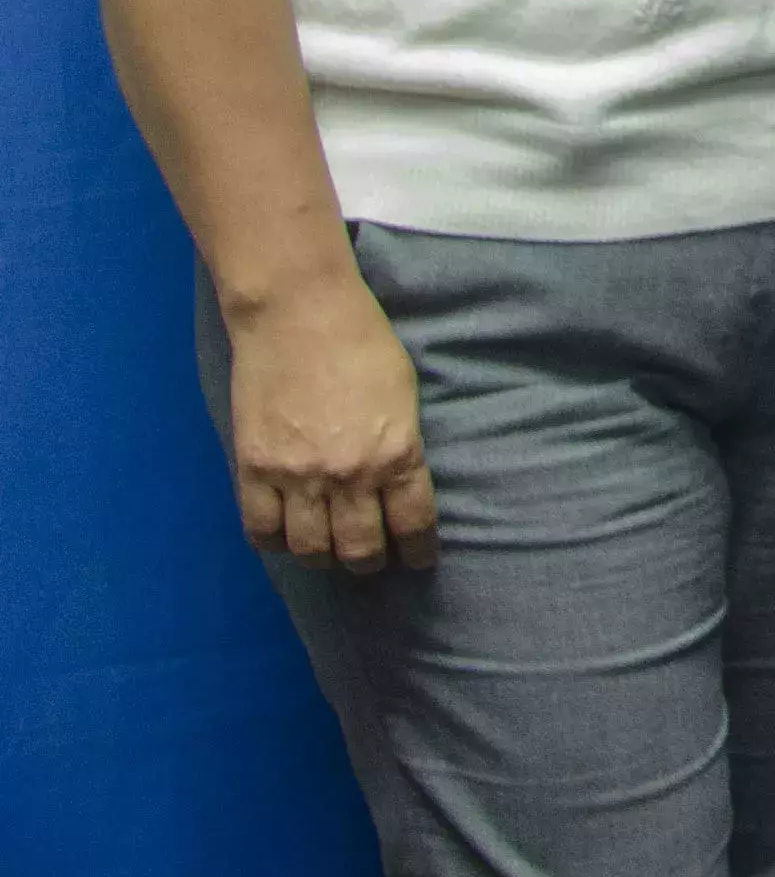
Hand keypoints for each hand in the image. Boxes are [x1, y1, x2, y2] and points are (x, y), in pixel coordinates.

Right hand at [229, 275, 435, 573]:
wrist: (298, 314)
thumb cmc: (362, 342)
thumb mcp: (404, 396)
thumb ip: (400, 446)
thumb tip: (396, 485)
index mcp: (397, 453)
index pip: (412, 525)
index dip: (416, 551)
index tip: (417, 561)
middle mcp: (349, 475)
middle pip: (359, 549)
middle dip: (369, 562)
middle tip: (371, 560)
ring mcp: (297, 475)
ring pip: (310, 549)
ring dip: (323, 557)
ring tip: (329, 552)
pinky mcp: (254, 468)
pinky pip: (261, 530)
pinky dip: (274, 543)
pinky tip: (285, 537)